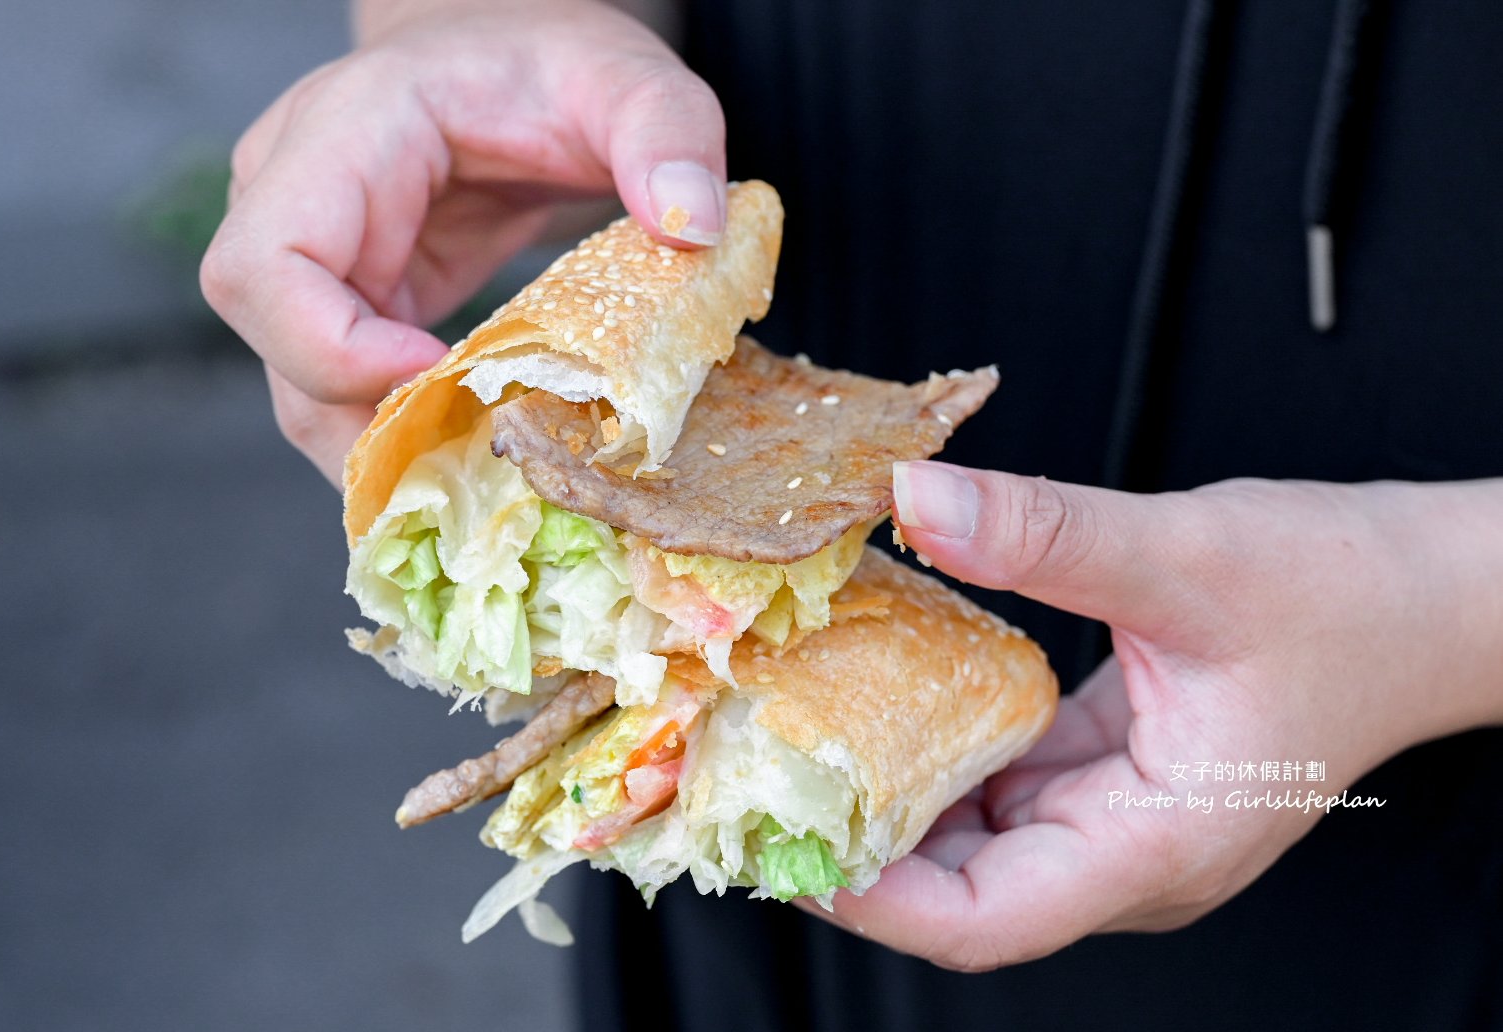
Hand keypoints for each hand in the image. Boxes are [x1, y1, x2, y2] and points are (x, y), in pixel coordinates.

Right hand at [201, 0, 725, 485]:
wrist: (513, 55)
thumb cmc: (555, 62)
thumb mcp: (630, 77)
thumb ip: (670, 133)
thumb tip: (692, 230)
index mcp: (347, 131)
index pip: (263, 264)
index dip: (331, 350)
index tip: (439, 376)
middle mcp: (298, 191)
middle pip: (273, 343)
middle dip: (360, 424)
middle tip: (474, 462)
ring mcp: (317, 252)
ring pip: (299, 384)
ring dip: (383, 446)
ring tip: (482, 478)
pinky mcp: (353, 298)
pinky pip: (344, 386)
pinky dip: (403, 433)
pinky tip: (474, 456)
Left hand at [797, 464, 1502, 970]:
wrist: (1429, 597)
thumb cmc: (1349, 597)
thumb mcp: (1190, 556)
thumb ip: (1046, 533)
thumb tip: (919, 500)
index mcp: (1156, 848)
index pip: (984, 921)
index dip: (870, 900)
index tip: (780, 843)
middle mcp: (1129, 855)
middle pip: (961, 890)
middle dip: (854, 846)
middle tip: (756, 779)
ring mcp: (1119, 821)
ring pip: (975, 840)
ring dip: (888, 797)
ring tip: (795, 740)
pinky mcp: (1111, 776)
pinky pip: (1003, 786)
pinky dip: (938, 753)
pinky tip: (882, 698)